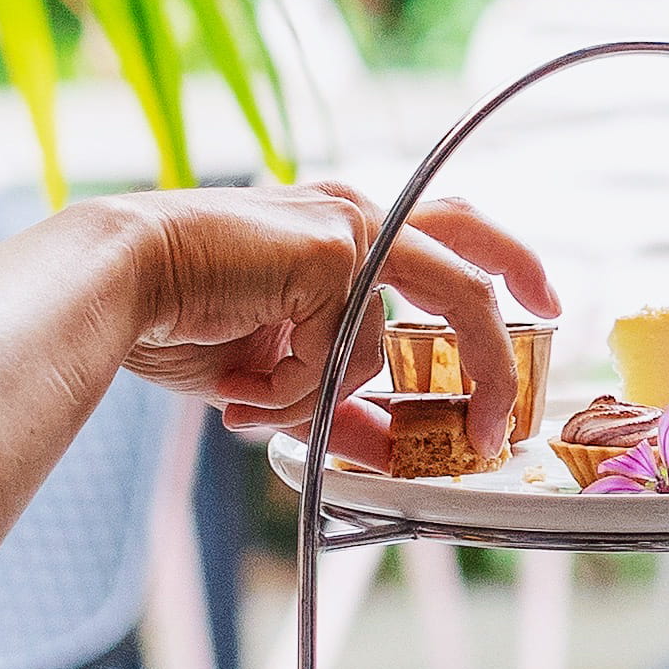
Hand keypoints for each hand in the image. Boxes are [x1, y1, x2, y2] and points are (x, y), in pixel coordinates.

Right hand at [100, 184, 557, 462]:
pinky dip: (289, 392)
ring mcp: (347, 229)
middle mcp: (354, 215)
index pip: (444, 235)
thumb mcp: (275, 375)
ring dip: (318, 398)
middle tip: (550, 313)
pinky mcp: (331, 253)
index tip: (532, 302)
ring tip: (249, 400)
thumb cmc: (179, 316)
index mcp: (344, 226)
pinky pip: (340, 358)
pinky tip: (237, 381)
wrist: (118, 283)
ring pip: (389, 343)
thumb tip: (388, 454)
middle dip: (519, 278)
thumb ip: (338, 404)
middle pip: (469, 243)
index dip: (495, 267)